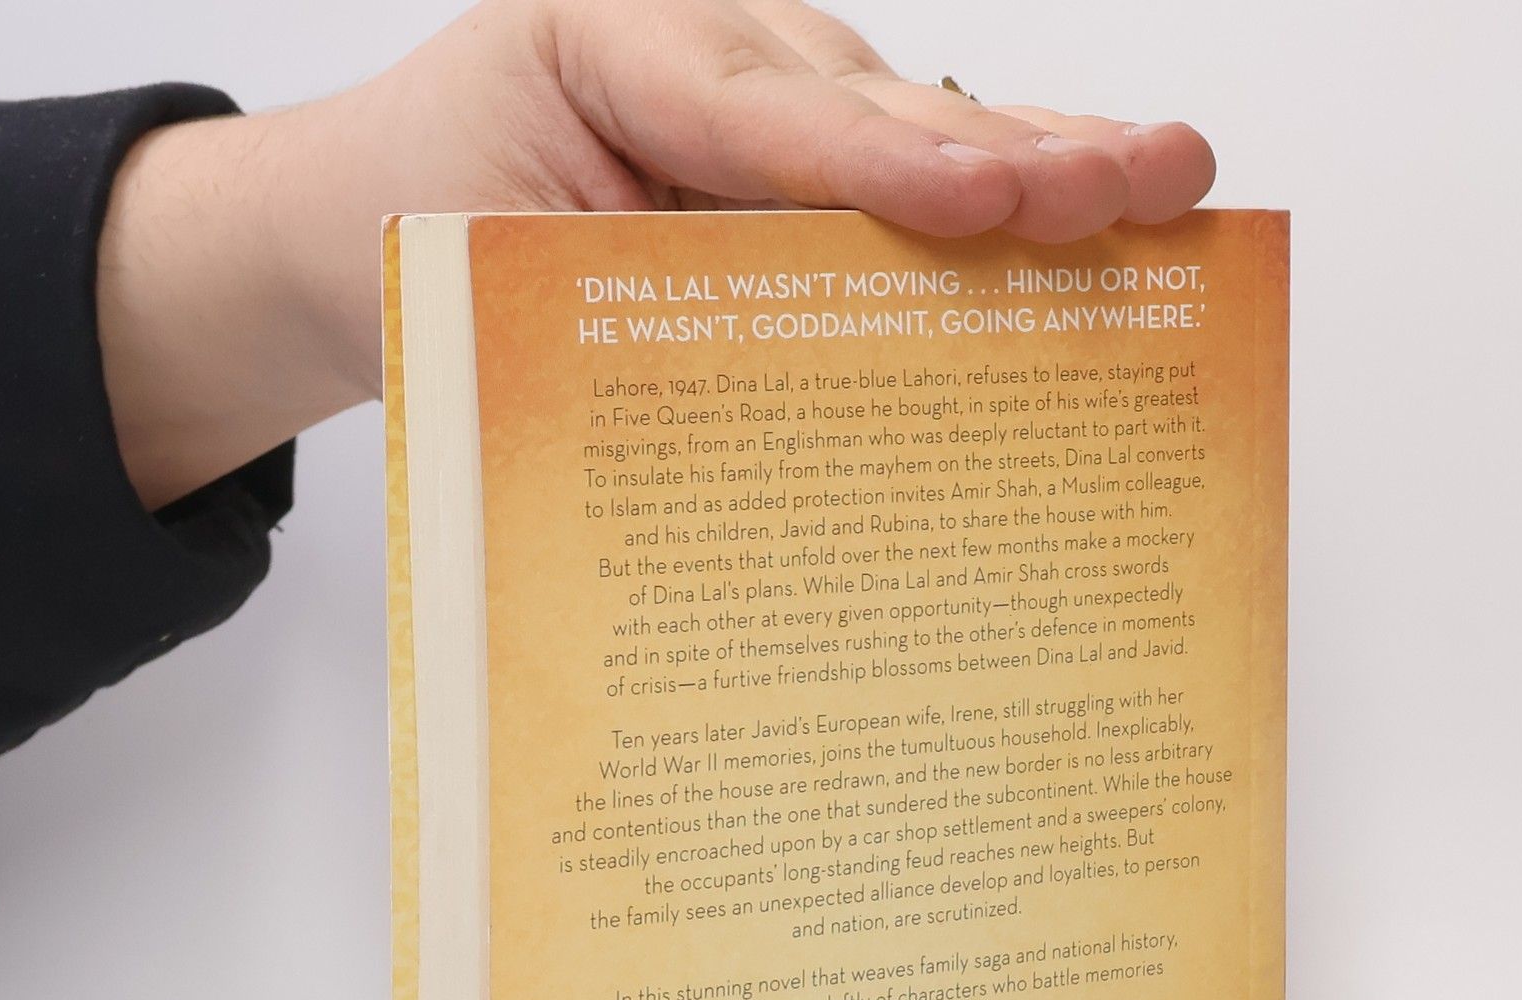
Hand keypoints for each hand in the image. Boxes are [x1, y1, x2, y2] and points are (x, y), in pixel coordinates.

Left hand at [98, 0, 1214, 507]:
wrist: (358, 221)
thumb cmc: (420, 233)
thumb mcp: (486, 275)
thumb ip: (621, 308)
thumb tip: (780, 426)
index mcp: (610, 52)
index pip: (760, 121)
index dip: (879, 166)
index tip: (976, 204)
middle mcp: (714, 56)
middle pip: (876, 111)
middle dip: (1012, 155)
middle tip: (1125, 185)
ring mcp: (773, 96)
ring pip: (920, 130)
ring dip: (1047, 166)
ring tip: (1162, 185)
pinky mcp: (804, 159)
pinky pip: (913, 175)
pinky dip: (1014, 204)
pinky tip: (1113, 213)